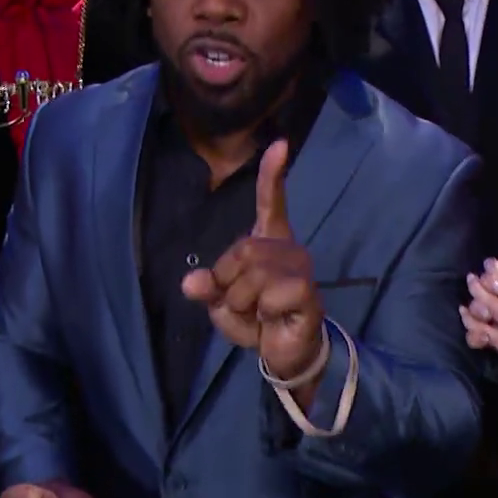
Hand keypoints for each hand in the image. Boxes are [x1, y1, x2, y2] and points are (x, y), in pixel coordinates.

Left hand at [180, 140, 325, 379]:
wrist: (284, 354)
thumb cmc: (255, 320)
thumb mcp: (222, 303)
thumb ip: (208, 288)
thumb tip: (191, 281)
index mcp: (268, 242)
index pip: (270, 202)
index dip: (272, 174)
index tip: (279, 144)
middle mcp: (288, 248)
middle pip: (242, 250)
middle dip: (229, 283)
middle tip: (241, 304)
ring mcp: (300, 268)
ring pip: (252, 275)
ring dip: (242, 302)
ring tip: (258, 314)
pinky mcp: (307, 291)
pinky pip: (270, 294)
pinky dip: (262, 312)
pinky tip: (274, 319)